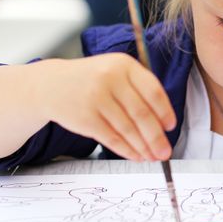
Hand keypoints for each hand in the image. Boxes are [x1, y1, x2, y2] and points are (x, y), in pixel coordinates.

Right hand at [37, 53, 175, 160]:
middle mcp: (110, 79)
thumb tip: (163, 123)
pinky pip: (111, 138)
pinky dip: (126, 150)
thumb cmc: (93, 80)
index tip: (171, 126)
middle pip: (142, 114)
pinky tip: (136, 156)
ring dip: (143, 147)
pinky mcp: (85, 117)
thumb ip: (139, 89)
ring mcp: (96, 98)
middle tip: (165, 151)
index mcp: (124, 65)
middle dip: (157, 137)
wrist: (51, 84)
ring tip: (153, 156)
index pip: (153, 91)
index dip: (165, 112)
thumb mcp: (117, 71)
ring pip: (128, 129)